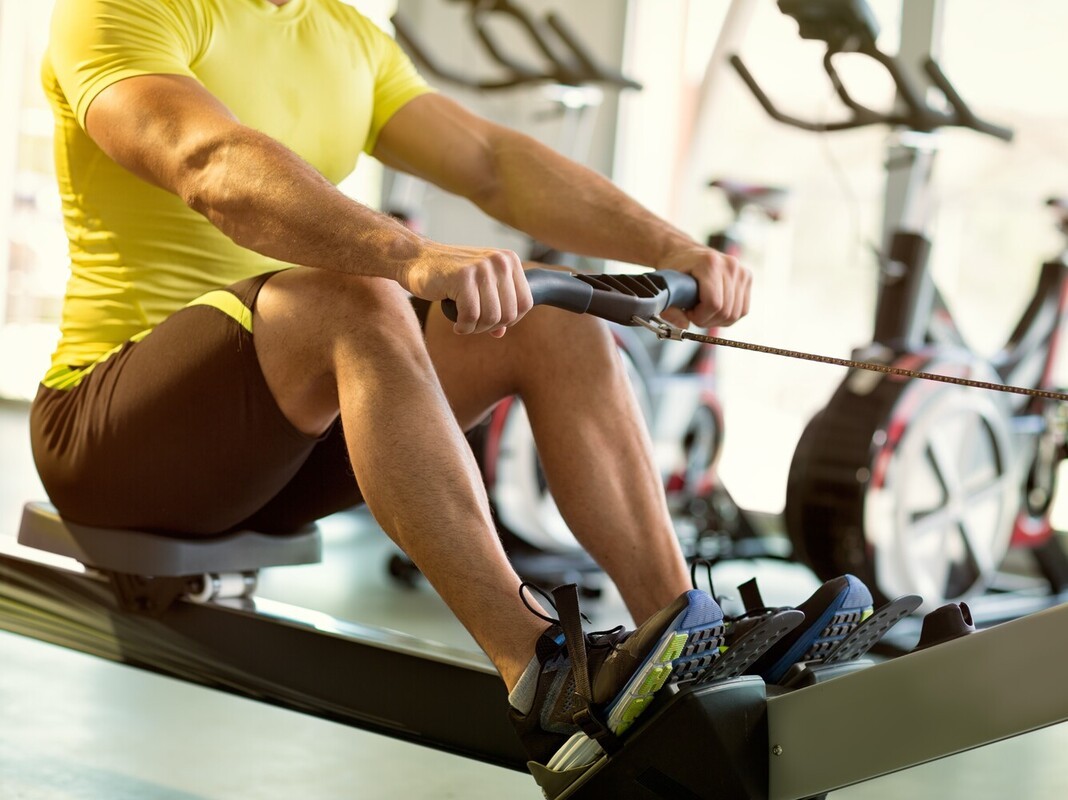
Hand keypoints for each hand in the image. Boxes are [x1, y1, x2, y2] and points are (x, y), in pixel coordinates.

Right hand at [403, 240, 532, 336]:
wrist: (417, 258)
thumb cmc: (448, 274)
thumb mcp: (478, 285)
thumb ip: (494, 305)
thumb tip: (501, 333)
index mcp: (510, 260)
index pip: (526, 302)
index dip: (510, 320)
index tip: (492, 323)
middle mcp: (500, 262)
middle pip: (509, 314)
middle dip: (491, 327)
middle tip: (473, 325)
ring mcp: (482, 268)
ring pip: (492, 317)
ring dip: (476, 329)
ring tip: (464, 324)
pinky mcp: (463, 277)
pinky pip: (471, 316)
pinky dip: (464, 327)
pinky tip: (457, 325)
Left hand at [656, 246, 750, 328]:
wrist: (684, 252)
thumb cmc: (675, 269)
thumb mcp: (666, 287)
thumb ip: (669, 309)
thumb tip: (683, 326)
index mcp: (710, 264)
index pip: (714, 304)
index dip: (699, 316)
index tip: (688, 311)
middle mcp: (730, 265)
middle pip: (726, 312)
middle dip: (707, 319)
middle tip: (694, 312)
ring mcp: (742, 271)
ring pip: (735, 314)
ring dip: (717, 320)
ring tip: (703, 310)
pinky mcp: (747, 278)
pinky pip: (743, 310)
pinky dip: (727, 316)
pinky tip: (714, 309)